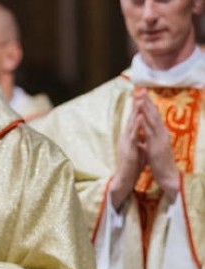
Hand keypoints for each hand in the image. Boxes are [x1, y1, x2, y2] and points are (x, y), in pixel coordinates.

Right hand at [110, 90, 147, 208]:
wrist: (124, 178)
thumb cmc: (132, 166)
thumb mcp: (137, 149)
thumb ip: (139, 140)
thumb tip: (143, 133)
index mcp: (129, 136)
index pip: (134, 118)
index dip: (137, 106)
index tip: (141, 94)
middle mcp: (126, 136)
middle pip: (131, 116)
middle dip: (136, 103)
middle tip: (139, 89)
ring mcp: (126, 141)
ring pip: (132, 122)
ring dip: (136, 110)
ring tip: (140, 98)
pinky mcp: (129, 147)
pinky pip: (134, 133)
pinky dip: (137, 124)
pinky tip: (140, 115)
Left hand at [136, 91, 178, 198]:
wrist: (168, 176)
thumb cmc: (159, 163)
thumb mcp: (153, 148)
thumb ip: (148, 140)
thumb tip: (144, 137)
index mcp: (160, 134)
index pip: (154, 116)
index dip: (148, 105)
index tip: (142, 94)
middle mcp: (162, 133)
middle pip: (154, 114)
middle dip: (147, 102)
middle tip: (141, 90)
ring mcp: (160, 139)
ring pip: (152, 120)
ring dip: (146, 108)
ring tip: (140, 97)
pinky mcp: (156, 146)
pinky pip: (149, 132)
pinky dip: (145, 122)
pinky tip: (140, 115)